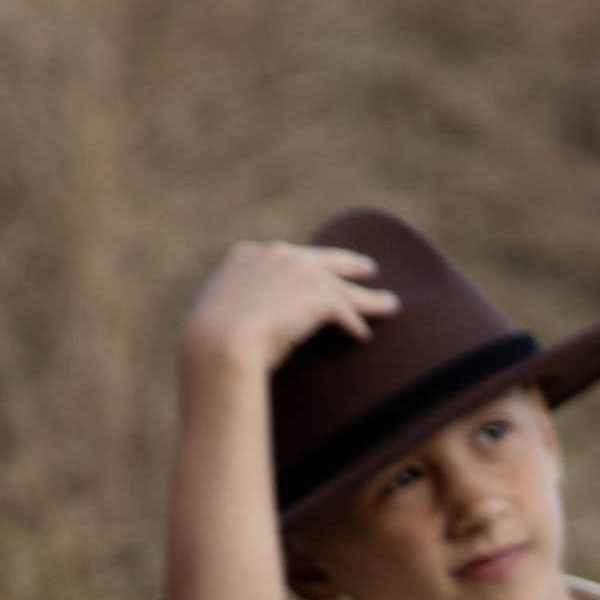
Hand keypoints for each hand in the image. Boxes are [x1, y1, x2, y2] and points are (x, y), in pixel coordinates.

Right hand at [180, 241, 397, 381]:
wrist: (219, 343)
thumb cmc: (209, 342)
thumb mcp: (218, 315)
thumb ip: (236, 307)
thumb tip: (238, 324)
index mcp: (247, 256)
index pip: (287, 257)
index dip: (308, 265)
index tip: (319, 271)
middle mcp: (276, 255)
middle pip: (323, 261)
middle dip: (350, 264)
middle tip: (370, 268)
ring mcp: (298, 271)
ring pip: (342, 287)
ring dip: (368, 300)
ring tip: (390, 306)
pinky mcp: (317, 293)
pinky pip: (344, 312)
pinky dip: (355, 325)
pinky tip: (363, 336)